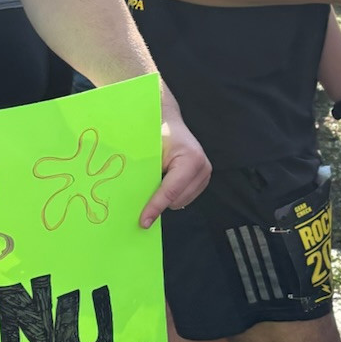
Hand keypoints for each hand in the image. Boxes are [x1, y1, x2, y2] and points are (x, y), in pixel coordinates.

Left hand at [141, 86, 210, 226]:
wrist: (167, 119)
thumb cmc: (156, 131)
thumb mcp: (149, 152)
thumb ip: (145, 174)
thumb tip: (134, 200)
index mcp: (191, 159)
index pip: (170, 191)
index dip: (155, 208)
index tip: (143, 222)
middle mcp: (203, 168)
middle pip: (176, 200)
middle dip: (158, 201)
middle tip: (141, 193)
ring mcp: (206, 174)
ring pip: (180, 202)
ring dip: (165, 197)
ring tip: (156, 179)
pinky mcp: (203, 178)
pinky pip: (184, 197)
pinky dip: (171, 195)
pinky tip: (164, 180)